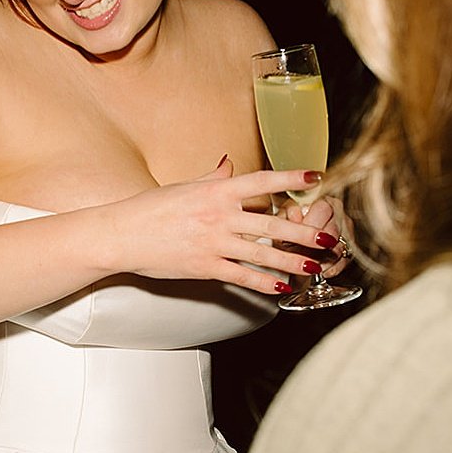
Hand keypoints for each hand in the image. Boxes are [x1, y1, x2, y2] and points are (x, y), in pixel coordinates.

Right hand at [111, 158, 339, 296]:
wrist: (121, 235)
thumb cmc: (149, 210)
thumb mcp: (184, 187)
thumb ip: (212, 178)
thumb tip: (229, 164)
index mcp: (216, 192)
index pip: (262, 181)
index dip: (291, 179)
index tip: (315, 176)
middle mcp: (219, 216)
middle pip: (272, 224)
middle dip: (305, 233)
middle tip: (330, 239)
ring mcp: (213, 243)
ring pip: (262, 253)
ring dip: (292, 262)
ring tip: (315, 267)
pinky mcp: (204, 267)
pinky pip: (240, 276)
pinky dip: (262, 283)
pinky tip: (280, 287)